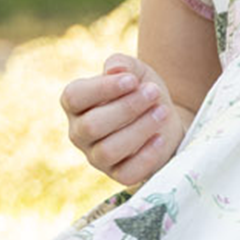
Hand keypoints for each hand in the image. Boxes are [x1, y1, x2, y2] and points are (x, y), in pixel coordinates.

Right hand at [60, 53, 189, 187]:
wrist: (164, 115)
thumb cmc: (141, 90)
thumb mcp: (134, 70)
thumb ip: (122, 64)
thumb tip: (114, 70)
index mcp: (76, 104)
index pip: (74, 97)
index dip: (103, 88)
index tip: (132, 80)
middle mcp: (80, 132)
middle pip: (92, 126)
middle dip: (127, 107)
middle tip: (154, 92)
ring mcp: (96, 157)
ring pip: (108, 151)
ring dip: (140, 129)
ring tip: (162, 111)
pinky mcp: (118, 174)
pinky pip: (126, 173)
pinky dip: (146, 155)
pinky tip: (160, 138)